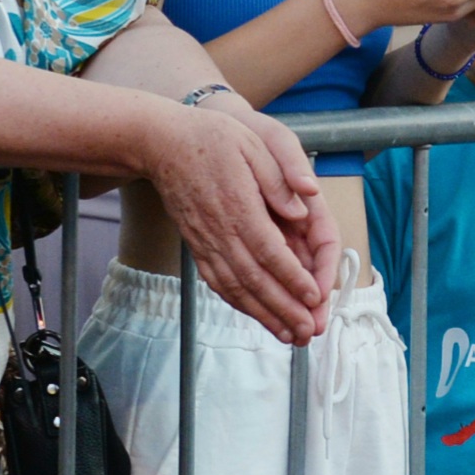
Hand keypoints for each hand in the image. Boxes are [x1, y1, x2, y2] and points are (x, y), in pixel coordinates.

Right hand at [145, 92, 328, 341]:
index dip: (292, 278)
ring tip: (289, 336)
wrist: (161, 144)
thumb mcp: (253, 144)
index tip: (313, 297)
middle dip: (284, 309)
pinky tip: (255, 315)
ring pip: (236, 287)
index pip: (269, 251)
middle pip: (255, 279)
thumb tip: (303, 207)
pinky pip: (218, 281)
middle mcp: (220, 231)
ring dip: (263, 315)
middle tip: (309, 332)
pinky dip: (238, 303)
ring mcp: (205, 241)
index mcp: (239, 205)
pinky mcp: (197, 246)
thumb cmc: (212, 138)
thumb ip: (278, 178)